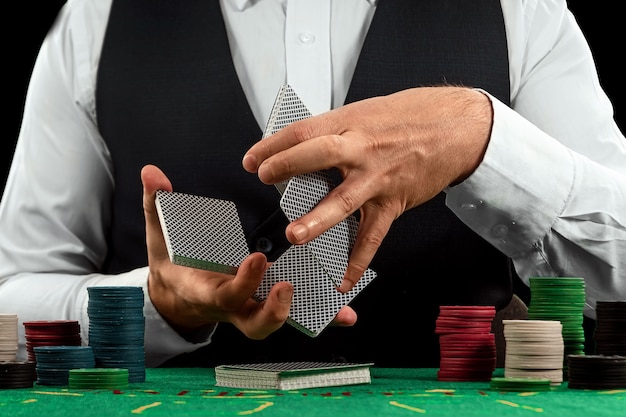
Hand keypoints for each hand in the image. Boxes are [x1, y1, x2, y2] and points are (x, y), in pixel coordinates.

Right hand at [141, 165, 355, 339]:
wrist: (177, 296)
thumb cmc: (172, 265)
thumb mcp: (159, 236)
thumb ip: (157, 205)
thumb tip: (151, 173)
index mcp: (205, 291)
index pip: (224, 294)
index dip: (242, 282)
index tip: (257, 259)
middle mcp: (231, 307)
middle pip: (254, 323)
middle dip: (273, 310)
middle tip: (289, 287)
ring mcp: (249, 310)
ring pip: (278, 323)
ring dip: (305, 315)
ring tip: (334, 305)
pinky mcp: (264, 307)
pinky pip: (295, 317)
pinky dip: (319, 318)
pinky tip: (345, 314)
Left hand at [243, 86, 491, 292]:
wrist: (456, 128)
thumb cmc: (411, 116)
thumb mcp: (367, 111)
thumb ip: (336, 131)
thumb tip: (303, 146)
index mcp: (351, 123)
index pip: (304, 131)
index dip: (274, 145)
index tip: (252, 160)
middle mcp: (363, 149)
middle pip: (320, 154)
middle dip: (289, 165)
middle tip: (266, 178)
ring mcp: (378, 179)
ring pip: (345, 201)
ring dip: (318, 219)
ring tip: (295, 235)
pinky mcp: (393, 203)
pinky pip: (373, 236)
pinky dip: (358, 261)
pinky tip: (343, 279)